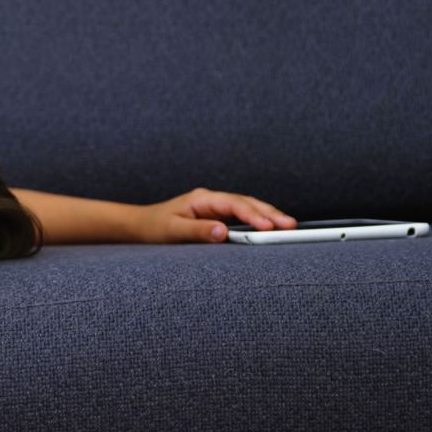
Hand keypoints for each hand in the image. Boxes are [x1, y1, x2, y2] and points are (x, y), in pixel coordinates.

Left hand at [135, 188, 296, 242]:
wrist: (140, 225)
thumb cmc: (154, 227)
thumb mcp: (172, 231)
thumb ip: (197, 231)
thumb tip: (223, 232)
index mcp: (202, 199)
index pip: (234, 204)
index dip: (253, 215)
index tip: (268, 227)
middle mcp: (211, 200)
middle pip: (247, 203)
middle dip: (270, 213)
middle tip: (291, 225)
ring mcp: (215, 207)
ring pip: (247, 208)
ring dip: (268, 216)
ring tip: (289, 226)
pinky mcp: (217, 217)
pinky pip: (241, 217)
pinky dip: (258, 221)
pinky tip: (271, 228)